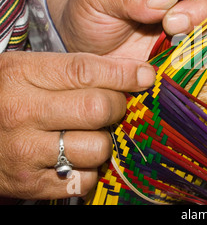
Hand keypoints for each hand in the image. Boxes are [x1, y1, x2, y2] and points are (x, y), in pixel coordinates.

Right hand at [0, 51, 153, 199]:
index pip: (85, 71)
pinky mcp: (31, 184)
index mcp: (22, 75)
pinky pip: (86, 179)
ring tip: (87, 134)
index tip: (146, 76)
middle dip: (116, 108)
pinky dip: (90, 169)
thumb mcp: (31, 71)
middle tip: (111, 108)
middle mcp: (22, 112)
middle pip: (98, 109)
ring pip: (98, 148)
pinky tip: (76, 157)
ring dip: (104, 142)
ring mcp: (25, 152)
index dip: (124, 74)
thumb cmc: (7, 98)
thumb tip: (141, 74)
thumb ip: (78, 69)